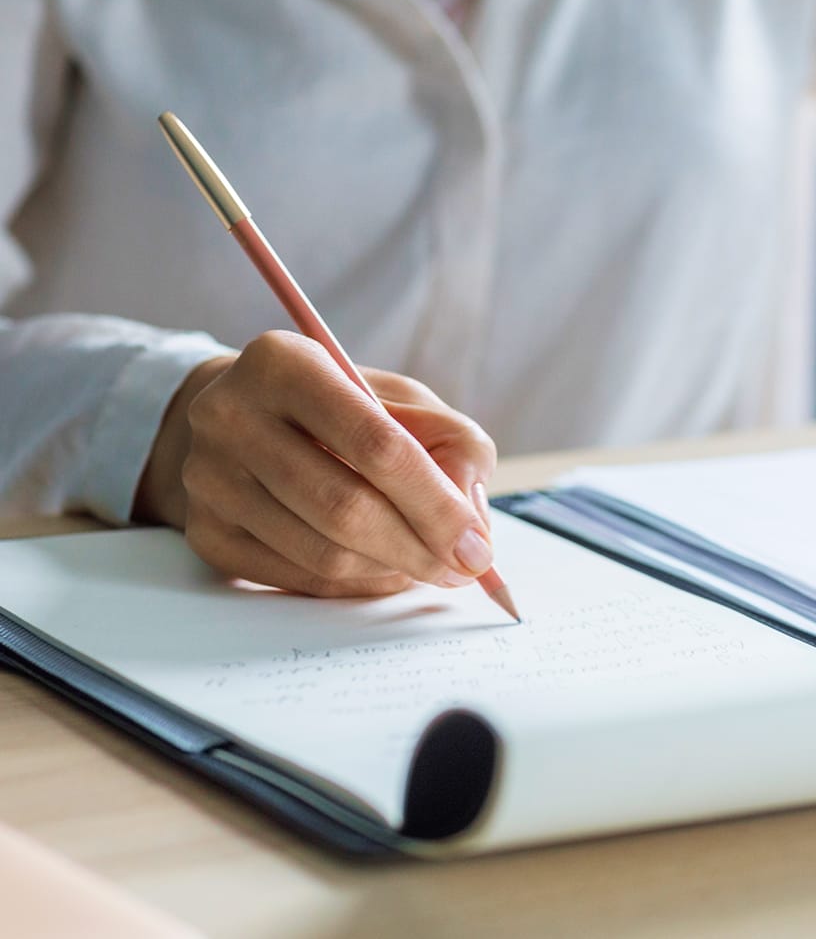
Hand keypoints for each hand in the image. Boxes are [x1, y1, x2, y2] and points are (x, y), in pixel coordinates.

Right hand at [135, 331, 495, 596]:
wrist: (237, 420)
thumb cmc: (337, 407)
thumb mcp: (400, 398)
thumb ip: (451, 441)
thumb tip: (471, 516)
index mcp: (283, 364)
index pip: (376, 444)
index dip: (435, 502)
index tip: (478, 544)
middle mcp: (230, 418)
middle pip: (345, 507)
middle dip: (419, 548)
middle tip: (464, 568)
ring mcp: (209, 480)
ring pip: (323, 553)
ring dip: (392, 570)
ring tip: (429, 564)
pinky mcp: (206, 533)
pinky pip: (299, 578)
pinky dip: (357, 582)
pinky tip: (384, 567)